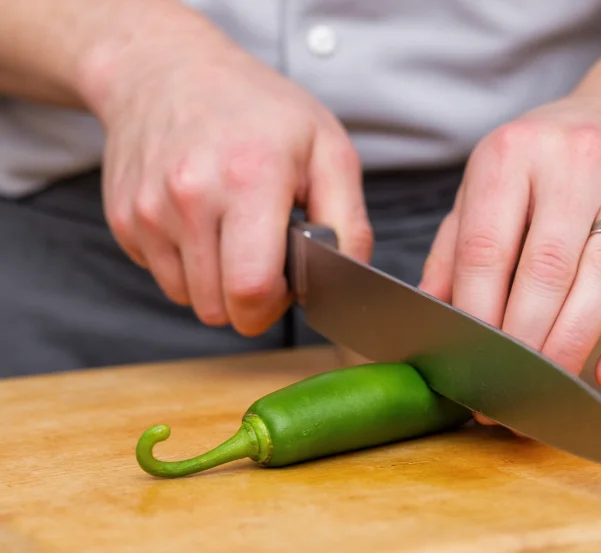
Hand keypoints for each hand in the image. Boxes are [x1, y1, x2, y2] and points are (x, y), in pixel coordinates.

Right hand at [93, 32, 372, 334]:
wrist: (167, 69)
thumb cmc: (257, 108)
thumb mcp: (328, 149)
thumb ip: (349, 222)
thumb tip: (347, 280)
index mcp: (249, 178)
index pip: (251, 290)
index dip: (275, 305)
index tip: (286, 284)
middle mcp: (190, 196)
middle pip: (218, 307)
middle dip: (249, 300)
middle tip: (264, 258)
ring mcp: (149, 209)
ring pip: (187, 298)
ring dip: (216, 283)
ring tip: (232, 234)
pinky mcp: (123, 219)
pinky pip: (162, 276)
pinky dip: (186, 264)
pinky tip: (201, 223)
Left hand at [419, 91, 600, 412]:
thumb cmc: (553, 159)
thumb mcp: (493, 180)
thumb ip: (457, 243)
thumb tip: (429, 313)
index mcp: (513, 152)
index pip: (486, 249)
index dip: (474, 316)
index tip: (464, 365)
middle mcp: (576, 161)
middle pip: (545, 271)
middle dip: (521, 343)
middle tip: (503, 393)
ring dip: (571, 347)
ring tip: (547, 391)